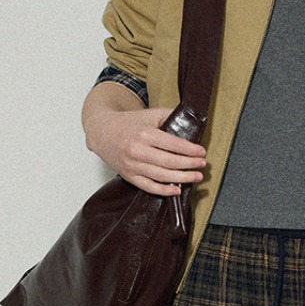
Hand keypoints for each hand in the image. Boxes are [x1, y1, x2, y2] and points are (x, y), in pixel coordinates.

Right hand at [87, 105, 205, 196]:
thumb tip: (189, 123)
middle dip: (189, 164)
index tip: (201, 152)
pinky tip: (177, 190)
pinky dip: (164, 191)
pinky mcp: (129, 176)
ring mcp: (132, 165)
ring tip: (196, 177)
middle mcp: (137, 150)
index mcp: (144, 133)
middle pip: (169, 162)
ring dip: (182, 178)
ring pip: (161, 176)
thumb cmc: (128, 123)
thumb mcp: (148, 114)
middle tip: (202, 165)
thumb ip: (168, 116)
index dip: (189, 150)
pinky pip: (149, 187)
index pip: (172, 143)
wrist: (101, 131)